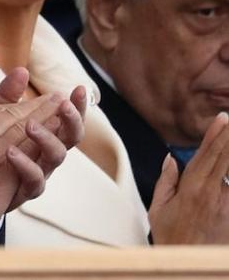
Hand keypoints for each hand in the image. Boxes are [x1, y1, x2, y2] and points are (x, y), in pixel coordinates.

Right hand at [149, 112, 228, 243]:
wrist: (189, 260)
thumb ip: (167, 181)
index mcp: (191, 189)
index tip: (221, 119)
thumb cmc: (170, 235)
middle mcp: (212, 194)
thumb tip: (172, 159)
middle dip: (227, 137)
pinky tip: (226, 169)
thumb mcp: (158, 207)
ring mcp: (225, 203)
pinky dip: (227, 176)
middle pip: (222, 159)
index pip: (206, 156)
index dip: (214, 136)